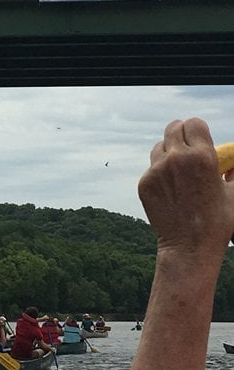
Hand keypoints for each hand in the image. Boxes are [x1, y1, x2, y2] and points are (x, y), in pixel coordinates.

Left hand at [139, 119, 233, 254]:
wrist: (189, 246)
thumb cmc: (218, 221)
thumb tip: (231, 160)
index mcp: (203, 156)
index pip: (193, 123)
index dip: (197, 129)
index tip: (199, 136)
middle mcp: (176, 159)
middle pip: (173, 128)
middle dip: (181, 134)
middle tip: (186, 144)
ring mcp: (157, 170)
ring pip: (159, 146)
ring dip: (168, 151)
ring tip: (178, 167)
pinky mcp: (144, 183)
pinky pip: (151, 167)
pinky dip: (159, 171)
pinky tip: (171, 187)